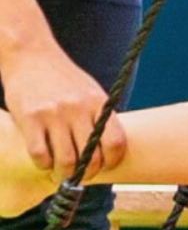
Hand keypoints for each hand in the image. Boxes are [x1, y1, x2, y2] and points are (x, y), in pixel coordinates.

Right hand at [1, 39, 125, 181]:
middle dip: (86, 173)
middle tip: (80, 175)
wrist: (31, 54)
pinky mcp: (30, 119)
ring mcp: (54, 114)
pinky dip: (44, 164)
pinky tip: (44, 160)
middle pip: (90, 157)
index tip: (106, 167)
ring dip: (64, 174)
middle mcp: (78, 108)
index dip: (113, 161)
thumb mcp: (89, 90)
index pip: (115, 141)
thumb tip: (110, 147)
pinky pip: (40, 155)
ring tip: (62, 172)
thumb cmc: (63, 77)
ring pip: (65, 161)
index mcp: (97, 102)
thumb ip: (98, 115)